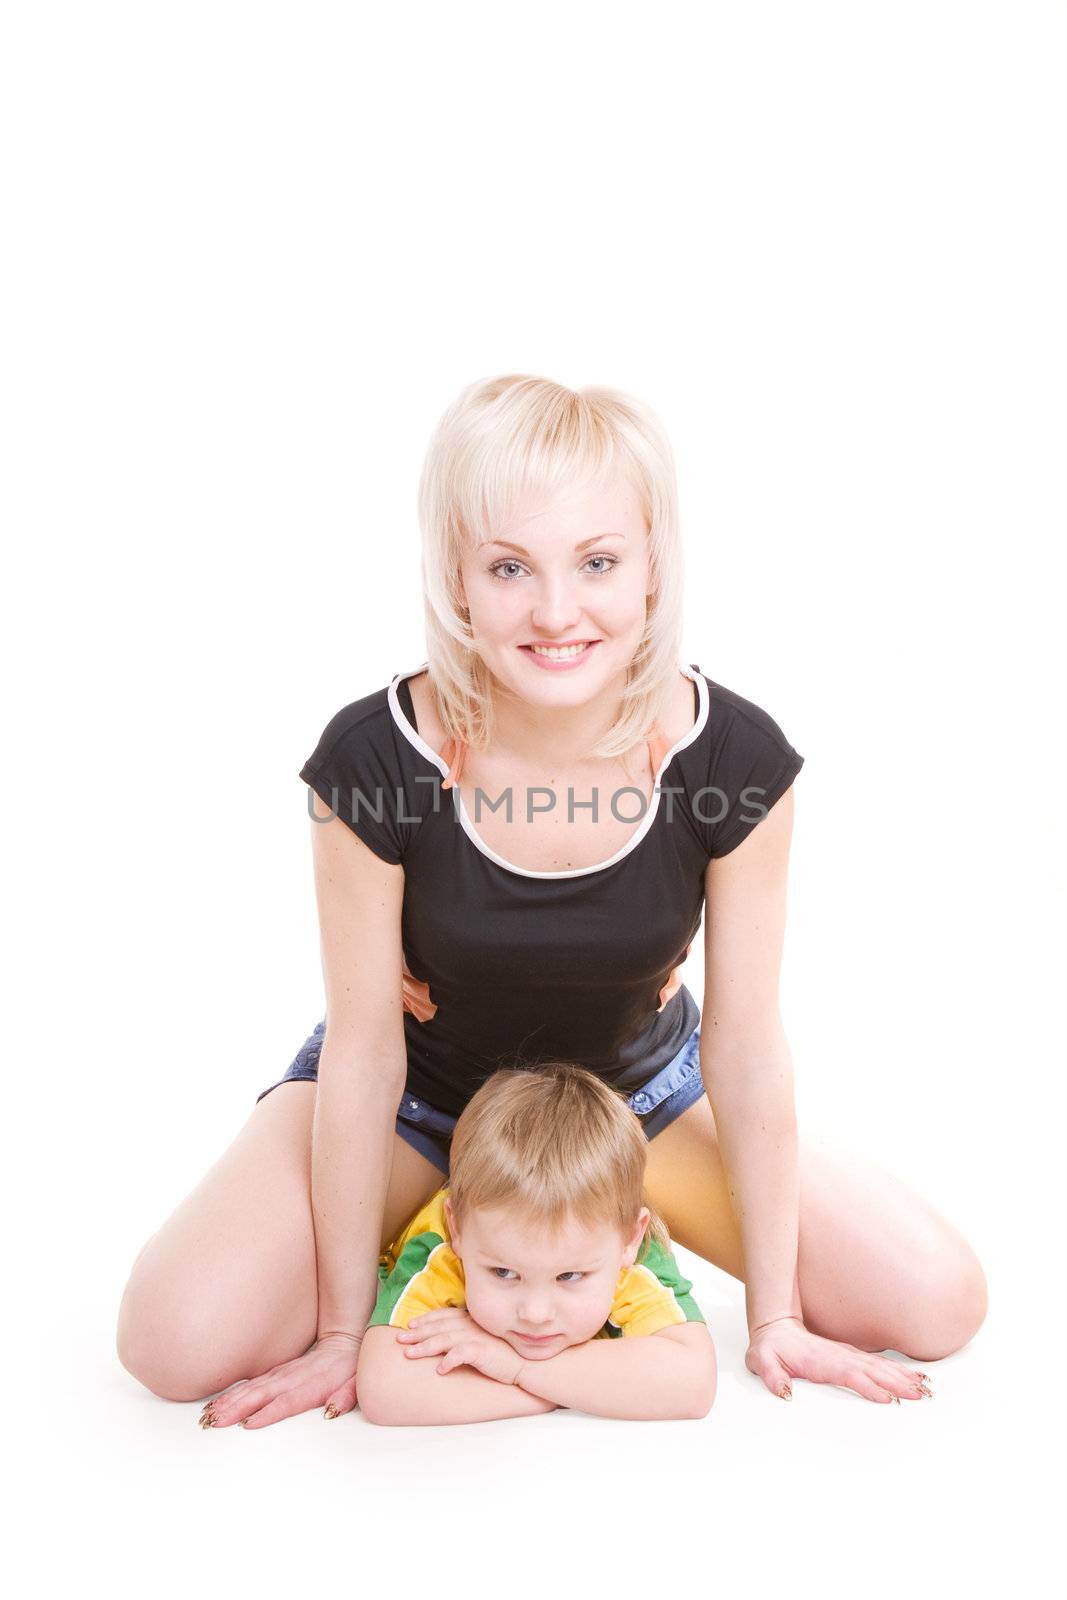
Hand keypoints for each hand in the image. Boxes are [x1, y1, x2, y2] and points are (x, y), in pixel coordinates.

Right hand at [197, 1331, 362, 1430]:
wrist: (343, 1340)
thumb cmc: (351, 1368)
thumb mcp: (357, 1381)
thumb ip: (346, 1396)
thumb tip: (332, 1411)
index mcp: (313, 1384)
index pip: (288, 1401)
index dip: (269, 1412)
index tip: (248, 1424)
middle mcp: (292, 1378)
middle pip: (261, 1394)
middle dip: (237, 1409)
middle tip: (215, 1423)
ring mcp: (281, 1374)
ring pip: (251, 1388)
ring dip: (229, 1401)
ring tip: (208, 1416)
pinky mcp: (275, 1373)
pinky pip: (251, 1384)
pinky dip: (233, 1393)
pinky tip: (217, 1404)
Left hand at [396, 1308, 525, 1385]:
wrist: (526, 1361)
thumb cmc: (504, 1351)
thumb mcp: (483, 1336)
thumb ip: (467, 1332)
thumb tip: (449, 1337)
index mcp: (470, 1319)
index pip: (443, 1316)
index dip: (425, 1319)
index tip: (410, 1324)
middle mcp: (470, 1325)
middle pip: (438, 1327)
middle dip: (417, 1333)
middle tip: (399, 1339)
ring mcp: (476, 1337)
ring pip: (443, 1339)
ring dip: (424, 1347)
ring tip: (409, 1354)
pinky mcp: (482, 1351)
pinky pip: (461, 1354)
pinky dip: (449, 1361)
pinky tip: (439, 1370)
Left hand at [745, 1315, 933, 1403]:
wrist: (777, 1328)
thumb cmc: (771, 1349)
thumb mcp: (762, 1361)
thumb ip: (772, 1375)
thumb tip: (783, 1392)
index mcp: (822, 1361)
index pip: (849, 1374)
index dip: (868, 1386)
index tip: (887, 1399)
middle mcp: (841, 1357)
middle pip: (874, 1371)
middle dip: (898, 1383)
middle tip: (921, 1396)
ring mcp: (849, 1356)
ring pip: (882, 1367)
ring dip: (904, 1377)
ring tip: (927, 1388)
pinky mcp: (853, 1358)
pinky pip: (880, 1364)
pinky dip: (900, 1371)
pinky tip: (917, 1378)